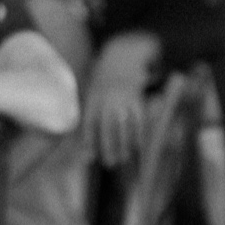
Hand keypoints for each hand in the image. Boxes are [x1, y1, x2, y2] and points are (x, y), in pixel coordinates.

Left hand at [83, 32, 158, 163]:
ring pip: (125, 123)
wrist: (121, 61)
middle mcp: (108, 97)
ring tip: (124, 158)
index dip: (89, 141)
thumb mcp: (92, 101)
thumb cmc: (102, 90)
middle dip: (109, 145)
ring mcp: (124, 97)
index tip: (89, 158)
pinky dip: (139, 134)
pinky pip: (139, 118)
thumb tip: (85, 158)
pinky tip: (137, 146)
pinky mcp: (137, 99)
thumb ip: (89, 127)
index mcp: (94, 97)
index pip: (90, 121)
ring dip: (125, 143)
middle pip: (108, 124)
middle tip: (110, 163)